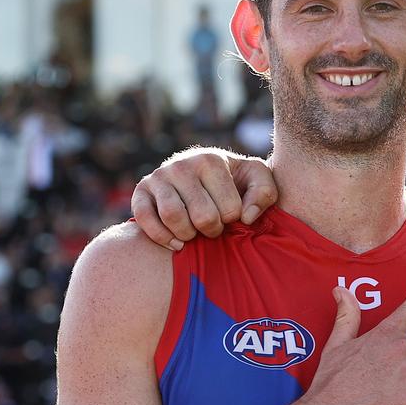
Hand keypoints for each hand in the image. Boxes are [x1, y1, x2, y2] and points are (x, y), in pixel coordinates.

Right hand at [132, 148, 277, 249]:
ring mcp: (158, 177)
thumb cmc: (235, 180)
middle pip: (202, 216)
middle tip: (214, 227)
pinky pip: (144, 219)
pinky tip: (177, 243)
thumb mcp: (257, 178)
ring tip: (196, 233)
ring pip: (173, 217)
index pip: (230, 209)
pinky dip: (161, 237)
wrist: (202, 175)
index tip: (232, 215)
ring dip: (188, 235)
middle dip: (213, 230)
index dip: (234, 220)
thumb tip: (247, 217)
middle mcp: (181, 165)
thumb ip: (265, 192)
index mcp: (211, 160)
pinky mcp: (140, 191)